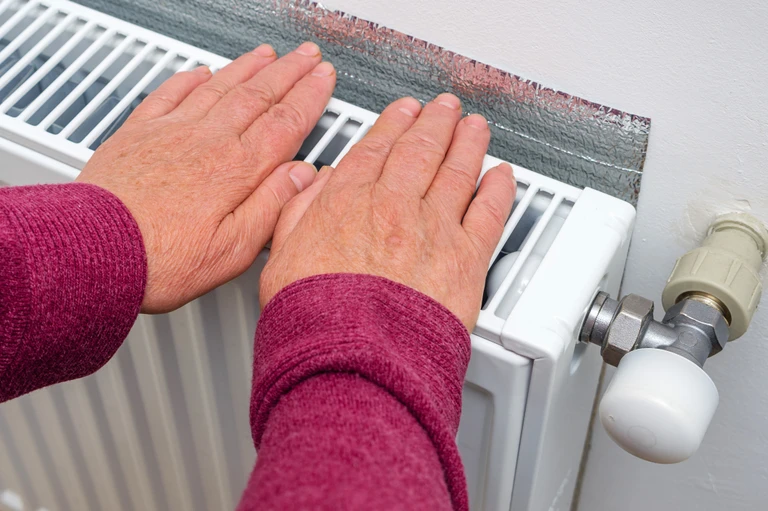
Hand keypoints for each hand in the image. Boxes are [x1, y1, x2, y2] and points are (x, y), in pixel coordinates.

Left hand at [77, 42, 335, 312]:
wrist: (95, 251)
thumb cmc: (162, 259)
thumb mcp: (235, 248)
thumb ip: (273, 206)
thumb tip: (304, 176)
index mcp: (237, 169)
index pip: (286, 122)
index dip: (310, 96)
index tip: (324, 79)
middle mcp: (208, 141)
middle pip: (258, 95)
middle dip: (289, 71)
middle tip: (307, 56)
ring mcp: (172, 132)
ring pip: (220, 87)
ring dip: (248, 67)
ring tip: (268, 55)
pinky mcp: (139, 134)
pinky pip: (170, 92)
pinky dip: (191, 77)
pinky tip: (203, 71)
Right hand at [259, 94, 515, 329]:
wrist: (351, 359)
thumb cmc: (313, 318)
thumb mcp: (280, 256)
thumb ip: (299, 213)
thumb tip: (315, 186)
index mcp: (348, 202)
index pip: (376, 148)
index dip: (394, 123)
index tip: (404, 111)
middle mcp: (394, 206)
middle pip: (421, 150)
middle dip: (436, 122)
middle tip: (445, 108)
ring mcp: (433, 230)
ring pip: (457, 171)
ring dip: (469, 143)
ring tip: (475, 127)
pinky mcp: (465, 260)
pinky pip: (489, 213)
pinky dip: (499, 189)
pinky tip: (503, 176)